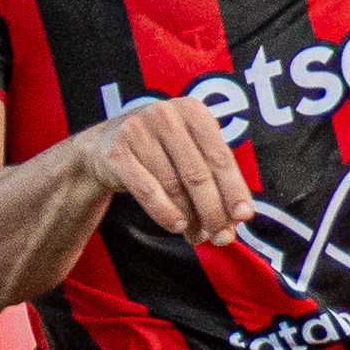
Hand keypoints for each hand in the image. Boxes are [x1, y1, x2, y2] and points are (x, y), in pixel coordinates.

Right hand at [76, 94, 251, 245]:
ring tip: (198, 236)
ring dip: (190, 218)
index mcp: (193, 111)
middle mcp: (166, 115)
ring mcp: (138, 132)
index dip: (234, 189)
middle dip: (213, 211)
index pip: (220, 157)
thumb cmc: (160, 150)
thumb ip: (214, 176)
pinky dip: (165, 213)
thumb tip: (238, 217)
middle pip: (198, 174)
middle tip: (222, 238)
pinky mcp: (117, 153)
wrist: (104, 145)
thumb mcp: (190, 150)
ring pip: (173, 186)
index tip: (245, 217)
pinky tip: (177, 226)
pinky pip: (147, 190)